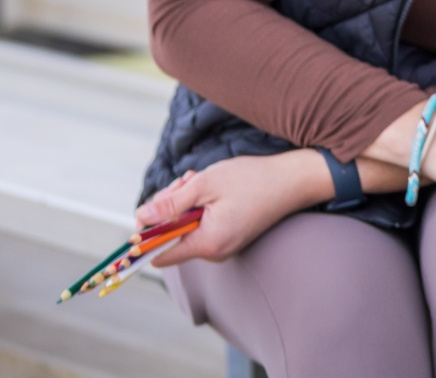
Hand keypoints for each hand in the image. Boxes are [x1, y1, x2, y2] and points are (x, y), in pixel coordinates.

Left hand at [133, 150, 327, 265]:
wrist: (294, 180)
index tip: (149, 209)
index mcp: (208, 243)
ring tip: (196, 180)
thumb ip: (170, 205)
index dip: (145, 235)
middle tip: (182, 183)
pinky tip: (208, 188)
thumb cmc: (253, 180)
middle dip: (167, 209)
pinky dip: (197, 207)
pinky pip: (200, 226)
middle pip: (170, 239)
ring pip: (184, 229)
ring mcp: (223, 245)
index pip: (159, 255)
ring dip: (182, 203)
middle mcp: (214, 252)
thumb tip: (140, 218)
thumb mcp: (205, 185)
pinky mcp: (229, 236)